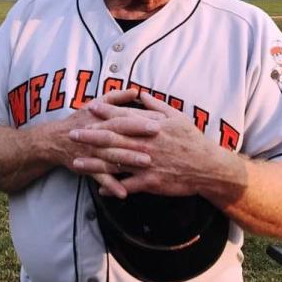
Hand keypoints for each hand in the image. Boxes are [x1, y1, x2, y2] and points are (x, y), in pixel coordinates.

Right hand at [36, 88, 154, 197]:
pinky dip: (111, 185)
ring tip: (147, 162)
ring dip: (129, 159)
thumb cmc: (80, 120)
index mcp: (103, 119)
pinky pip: (101, 178)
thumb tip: (135, 90)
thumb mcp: (96, 104)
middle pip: (120, 134)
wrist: (56, 139)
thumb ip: (116, 97)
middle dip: (139, 135)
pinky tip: (124, 193)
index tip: (162, 119)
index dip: (143, 117)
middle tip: (158, 136)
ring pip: (113, 156)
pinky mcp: (88, 167)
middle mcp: (99, 135)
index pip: (125, 117)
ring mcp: (93, 152)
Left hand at [68, 92, 245, 203]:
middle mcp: (145, 143)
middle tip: (73, 134)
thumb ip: (156, 105)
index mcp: (151, 126)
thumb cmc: (193, 140)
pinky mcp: (151, 181)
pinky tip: (99, 188)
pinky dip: (113, 187)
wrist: (209, 167)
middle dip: (91, 136)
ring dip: (94, 162)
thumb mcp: (178, 117)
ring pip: (115, 162)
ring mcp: (147, 163)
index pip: (124, 116)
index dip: (105, 112)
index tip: (89, 107)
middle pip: (113, 138)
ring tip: (76, 162)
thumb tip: (140, 93)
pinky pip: (128, 185)